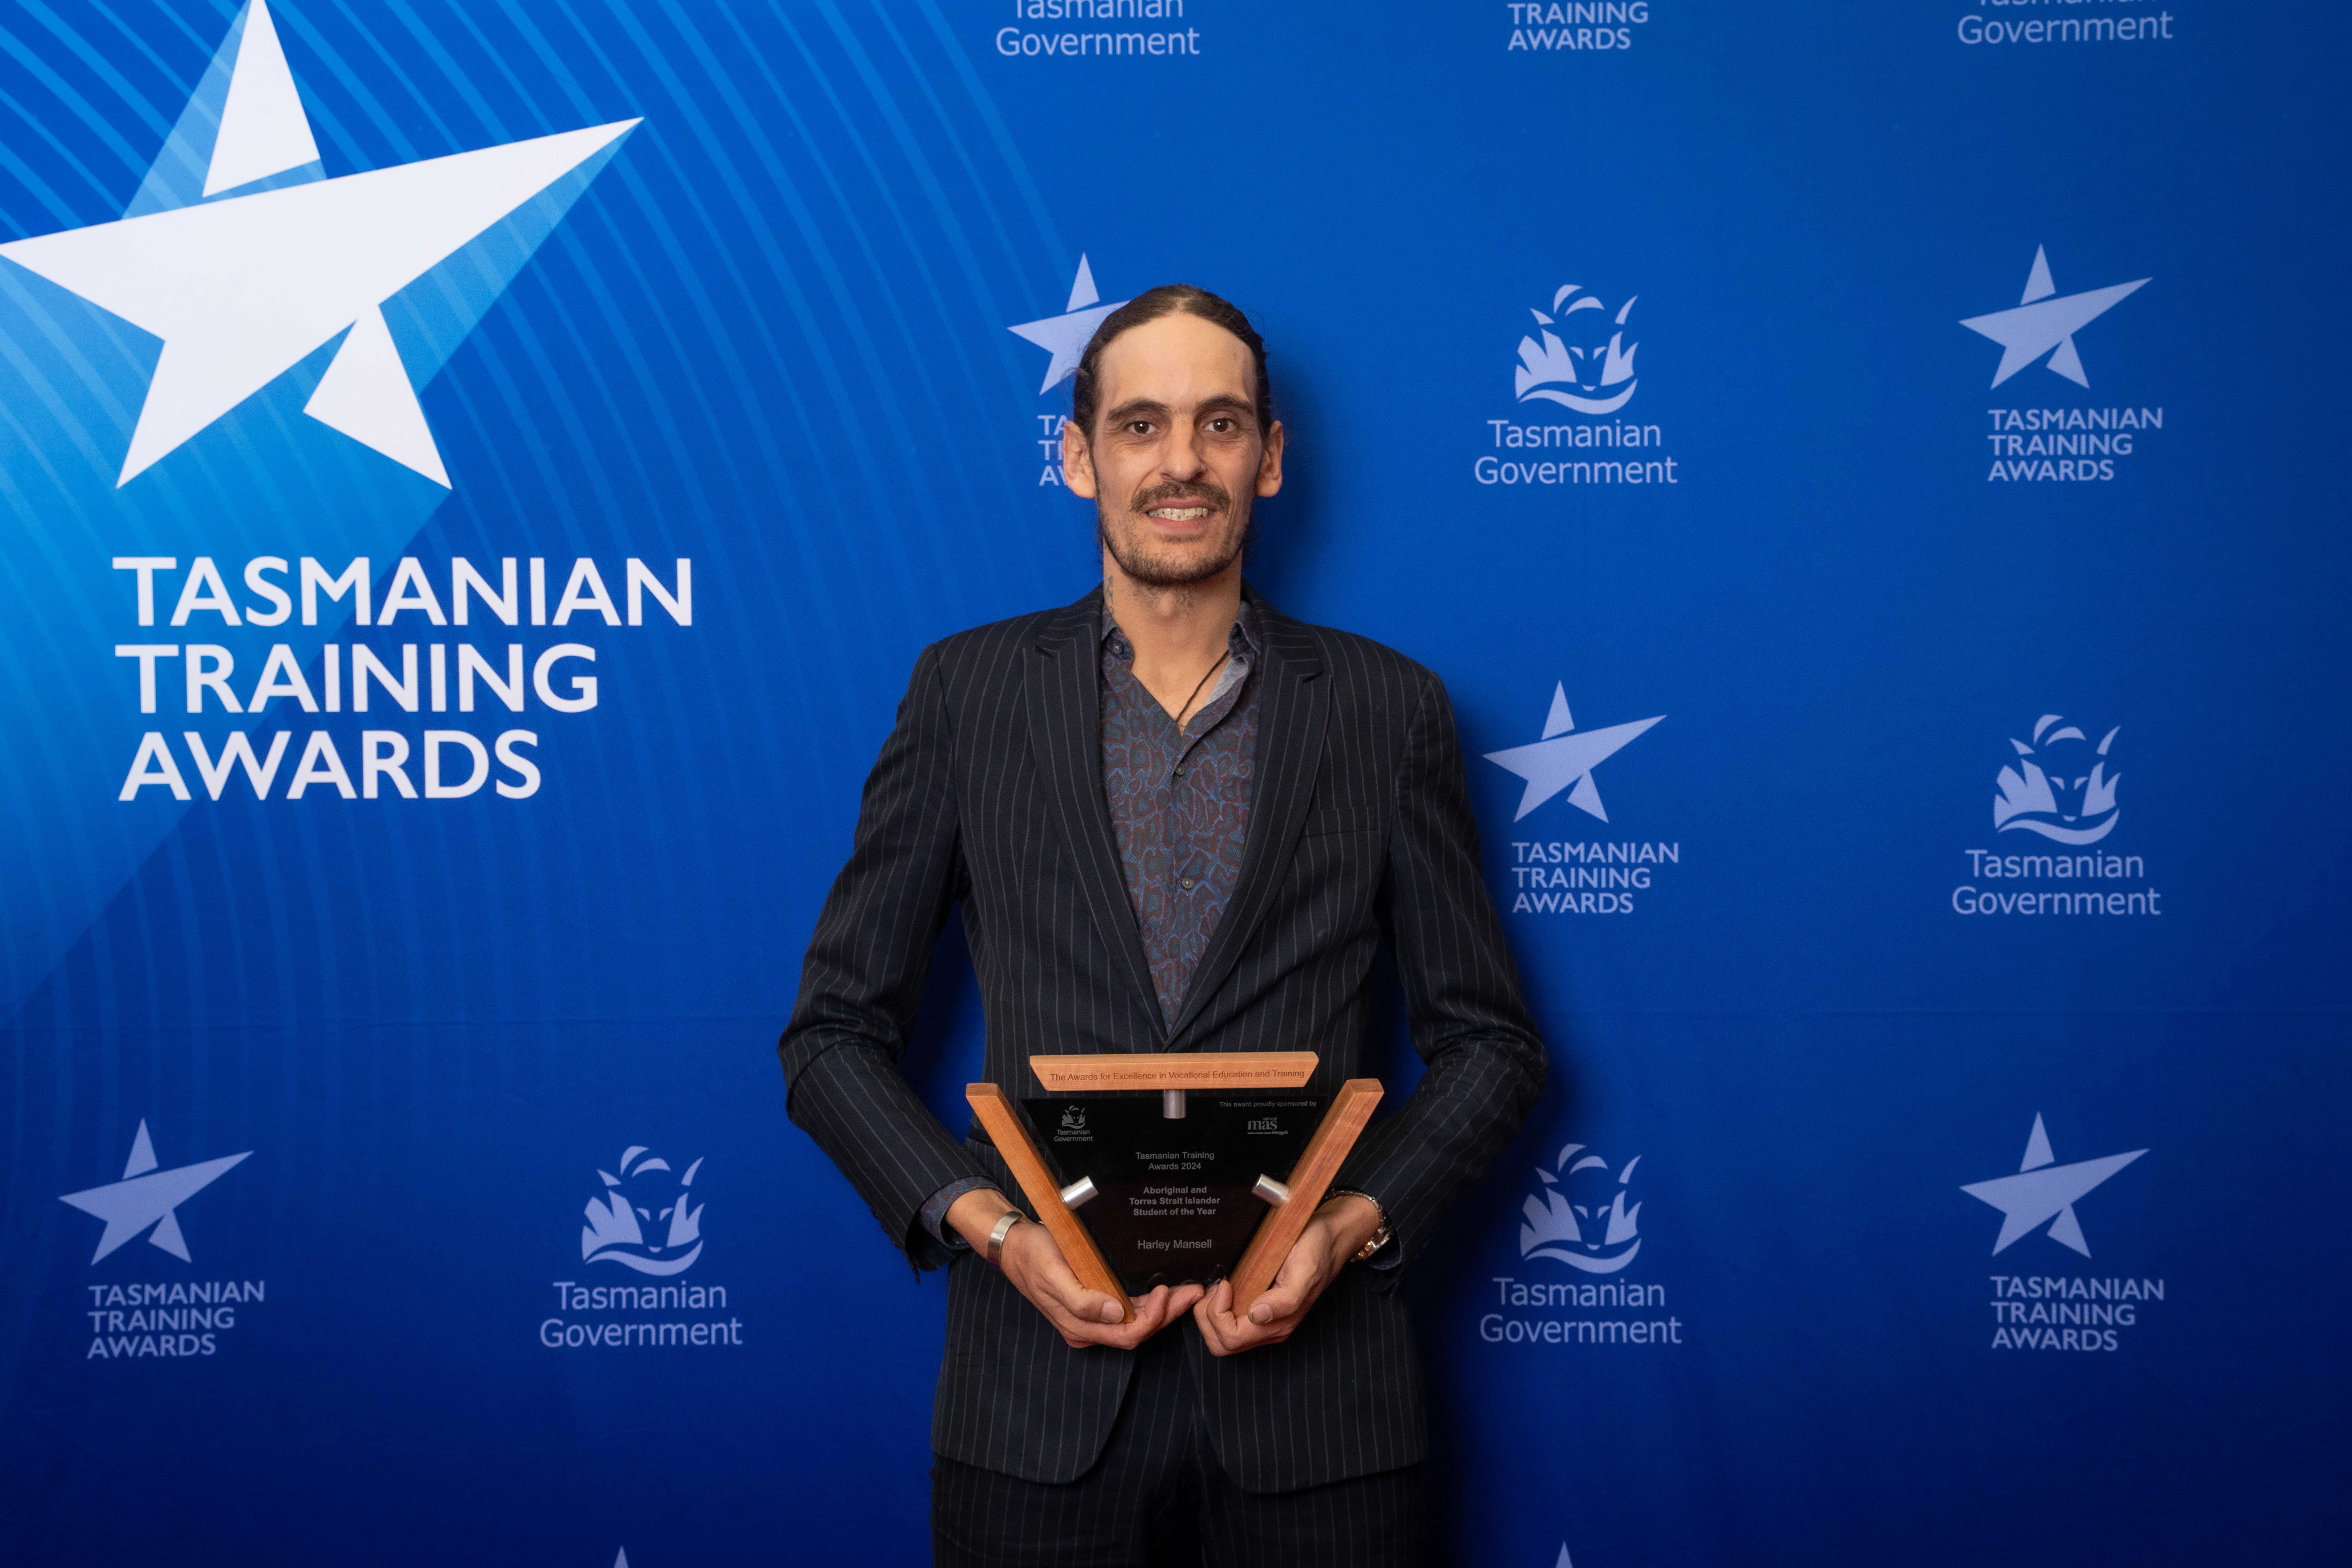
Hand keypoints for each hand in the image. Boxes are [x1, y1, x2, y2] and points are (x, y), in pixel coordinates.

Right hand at [945, 1188, 1200, 1349]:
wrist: (1014, 1247)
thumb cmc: (1034, 1256)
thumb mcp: (1054, 1275)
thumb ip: (1081, 1301)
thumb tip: (1114, 1314)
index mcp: (1079, 1327)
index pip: (1128, 1334)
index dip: (1153, 1318)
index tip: (1168, 1290)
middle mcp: (1088, 1329)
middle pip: (1137, 1331)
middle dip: (1168, 1314)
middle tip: (1194, 1290)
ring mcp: (1091, 1319)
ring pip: (1135, 1323)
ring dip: (1163, 1310)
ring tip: (1189, 1290)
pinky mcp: (1094, 1306)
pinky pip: (1127, 1312)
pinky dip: (1149, 1304)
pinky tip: (1165, 1290)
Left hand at [1193, 1193, 1381, 1356]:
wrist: (1330, 1237)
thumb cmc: (1318, 1249)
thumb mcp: (1305, 1270)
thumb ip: (1285, 1299)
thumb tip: (1258, 1315)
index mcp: (1279, 1324)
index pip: (1231, 1337)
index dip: (1218, 1314)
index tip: (1225, 1283)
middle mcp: (1269, 1328)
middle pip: (1221, 1343)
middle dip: (1207, 1318)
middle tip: (1215, 1286)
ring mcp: (1263, 1320)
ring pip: (1221, 1335)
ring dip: (1209, 1313)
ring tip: (1217, 1284)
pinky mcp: (1259, 1307)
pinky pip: (1228, 1321)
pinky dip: (1215, 1308)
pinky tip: (1221, 1286)